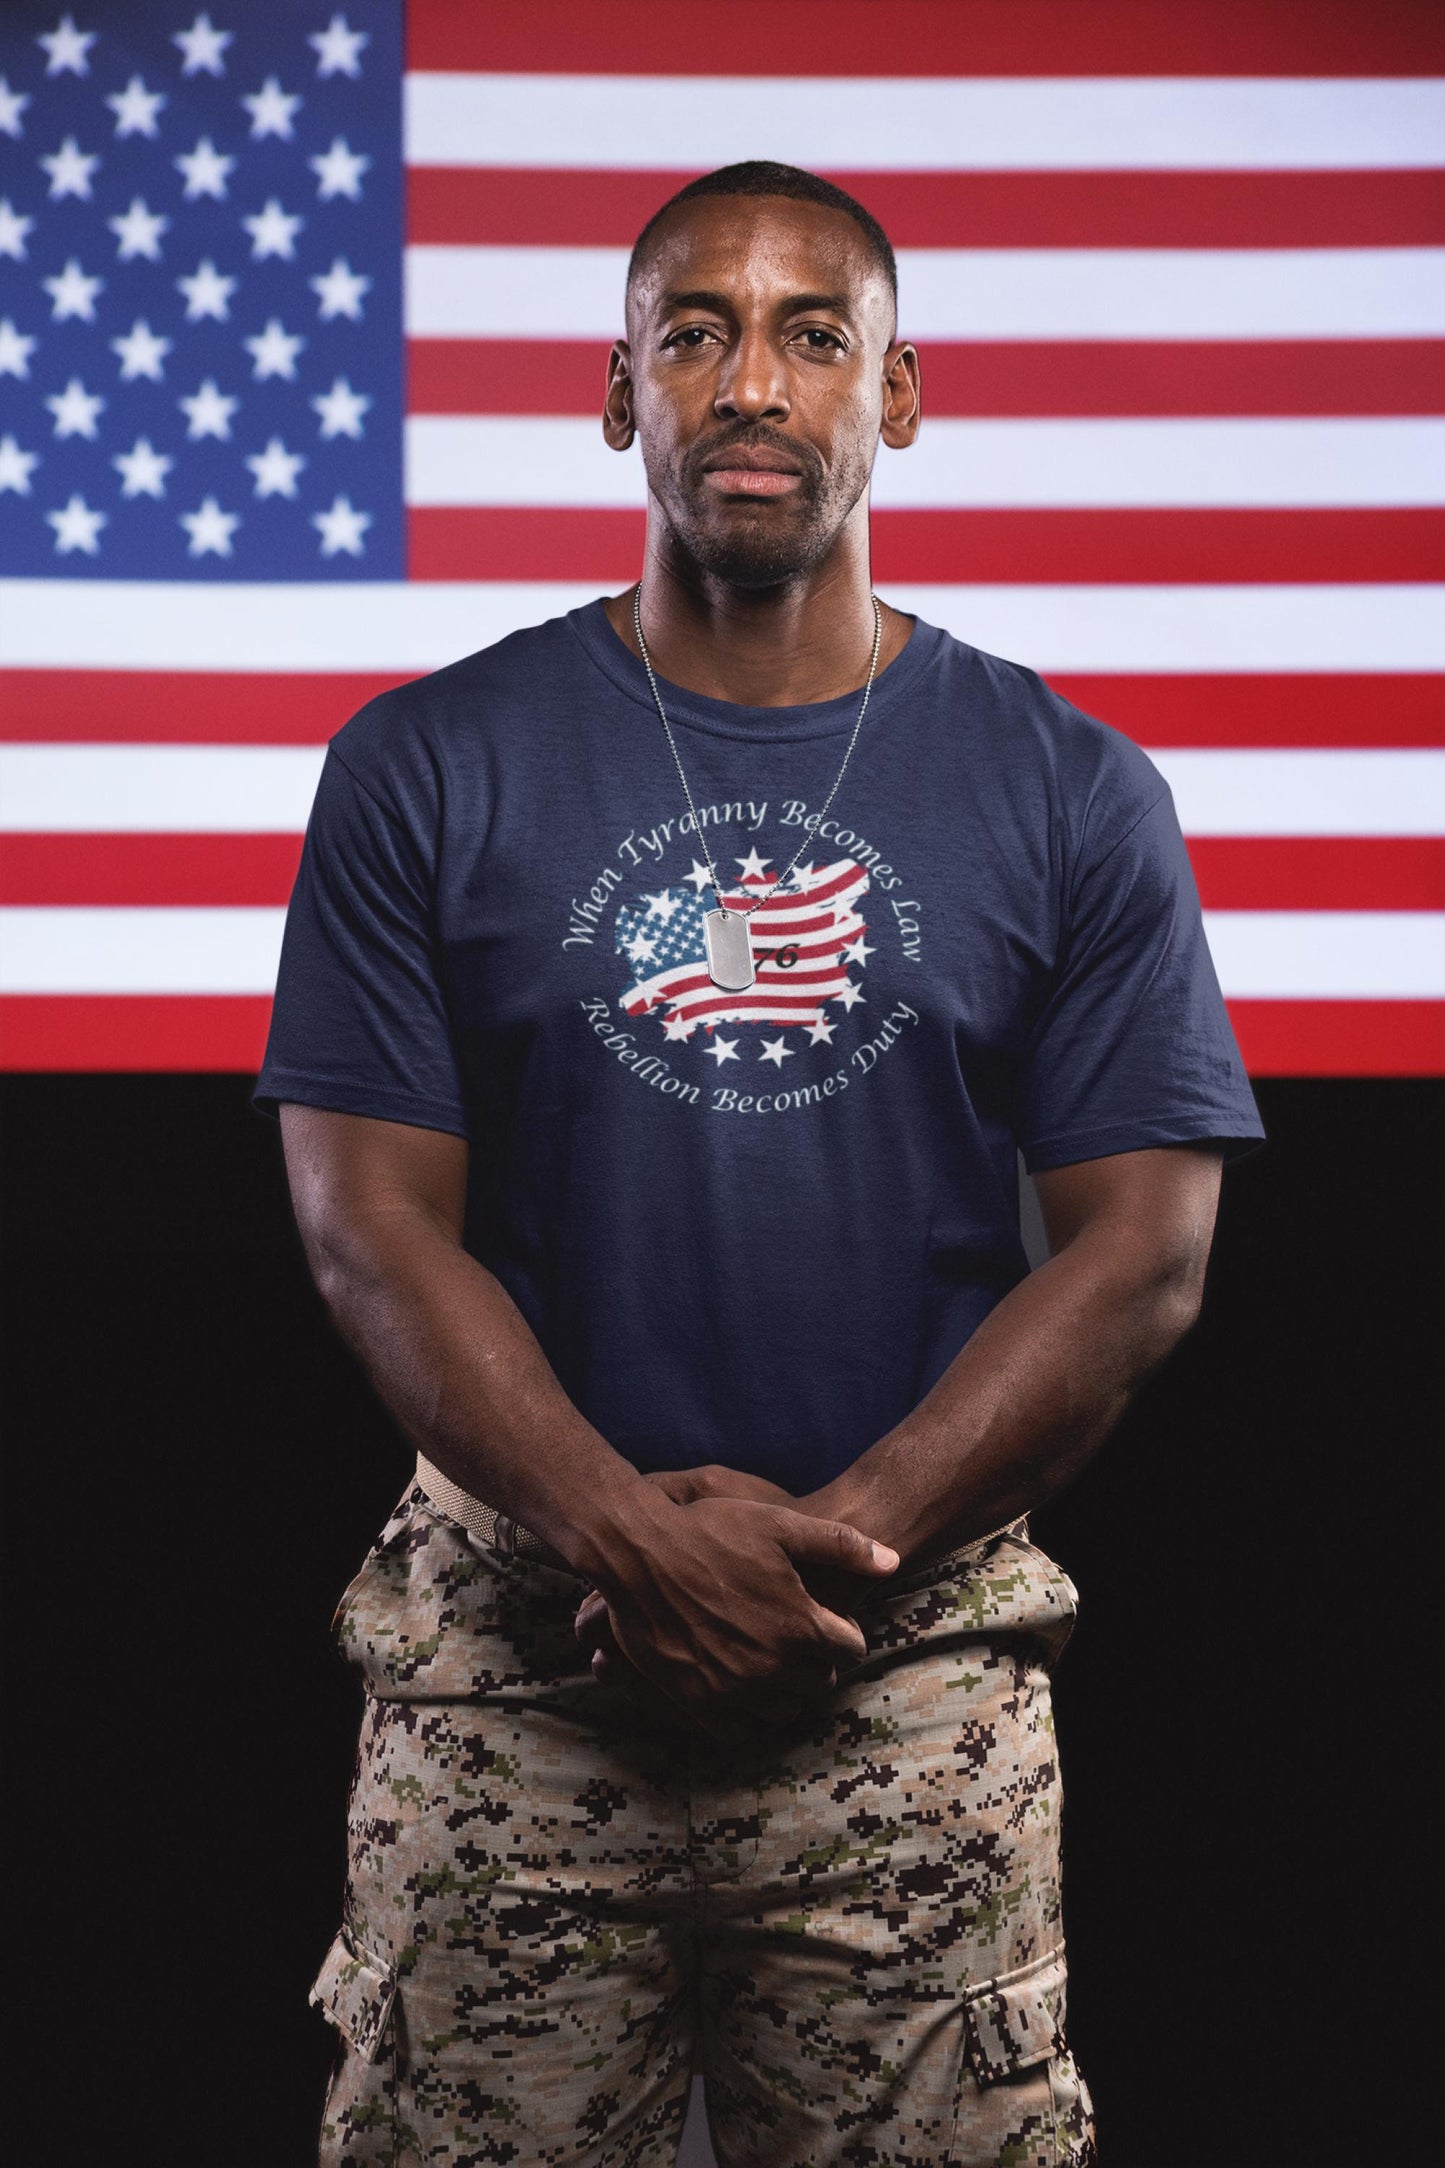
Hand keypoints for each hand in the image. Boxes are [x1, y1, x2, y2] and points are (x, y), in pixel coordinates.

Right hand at [573, 1483, 897, 1742]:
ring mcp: (732, 1690)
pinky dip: (744, 1713)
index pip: (851, 1650)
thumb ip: (843, 1546)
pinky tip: (738, 1682)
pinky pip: (737, 1730)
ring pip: (783, 1712)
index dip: (843, 1631)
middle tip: (801, 1639)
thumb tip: (894, 1561)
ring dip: (785, 1691)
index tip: (829, 1619)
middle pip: (820, 1684)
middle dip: (818, 1662)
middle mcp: (771, 1667)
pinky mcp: (695, 1702)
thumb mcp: (781, 1524)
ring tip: (772, 1661)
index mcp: (800, 1626)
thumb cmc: (711, 1530)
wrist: (637, 1552)